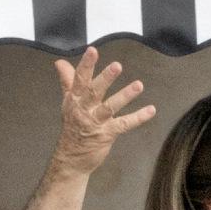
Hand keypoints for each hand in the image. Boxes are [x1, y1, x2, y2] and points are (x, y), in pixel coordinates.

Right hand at [48, 45, 154, 178]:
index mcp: (75, 99)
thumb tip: (59, 62)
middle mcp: (84, 109)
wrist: (71, 158)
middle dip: (106, 78)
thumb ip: (68, 80)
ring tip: (139, 85)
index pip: (79, 80)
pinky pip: (124, 124)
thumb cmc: (72, 126)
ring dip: (125, 96)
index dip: (86, 65)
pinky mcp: (107, 134)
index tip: (92, 51)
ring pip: (110, 107)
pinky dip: (138, 117)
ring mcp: (96, 123)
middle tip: (117, 65)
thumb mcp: (69, 102)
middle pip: (95, 91)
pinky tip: (151, 110)